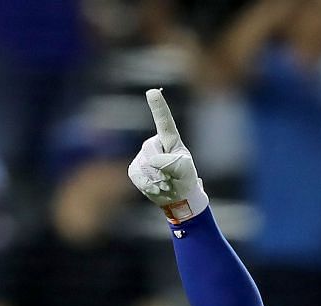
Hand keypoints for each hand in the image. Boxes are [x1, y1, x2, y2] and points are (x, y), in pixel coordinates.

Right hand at [129, 88, 209, 222]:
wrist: (176, 198)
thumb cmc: (184, 180)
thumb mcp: (185, 171)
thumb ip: (172, 163)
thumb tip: (152, 161)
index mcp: (170, 140)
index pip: (164, 121)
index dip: (158, 106)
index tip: (152, 92)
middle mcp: (155, 144)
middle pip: (151, 151)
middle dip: (162, 168)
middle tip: (172, 177)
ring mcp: (144, 156)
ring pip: (144, 164)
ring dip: (156, 178)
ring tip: (166, 182)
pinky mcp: (135, 169)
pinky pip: (136, 174)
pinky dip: (146, 184)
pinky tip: (156, 188)